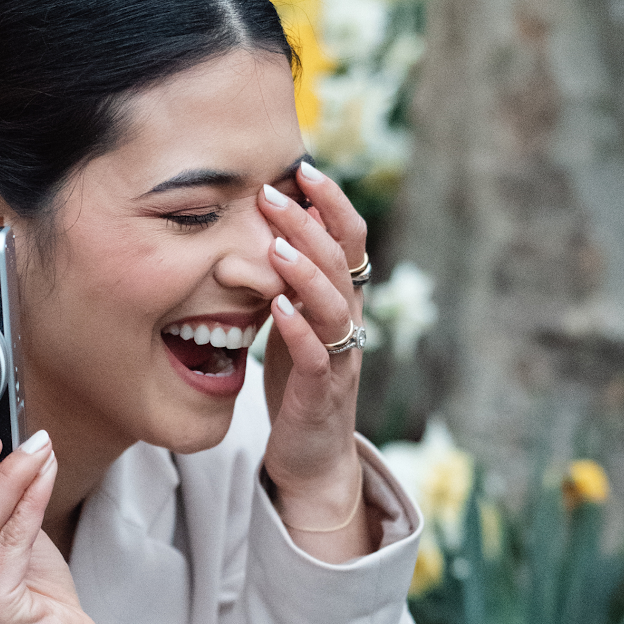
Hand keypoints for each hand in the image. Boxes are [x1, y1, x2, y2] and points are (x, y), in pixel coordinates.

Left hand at [256, 163, 368, 547]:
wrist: (314, 457)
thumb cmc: (302, 382)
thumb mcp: (297, 318)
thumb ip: (294, 275)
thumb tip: (284, 217)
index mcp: (343, 299)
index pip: (348, 239)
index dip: (331, 203)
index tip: (302, 167)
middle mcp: (350, 322)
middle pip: (342, 263)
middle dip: (310, 224)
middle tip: (274, 193)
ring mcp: (341, 358)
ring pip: (335, 306)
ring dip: (307, 273)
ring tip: (279, 246)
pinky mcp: (322, 394)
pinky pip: (319, 358)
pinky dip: (300, 331)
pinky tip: (277, 311)